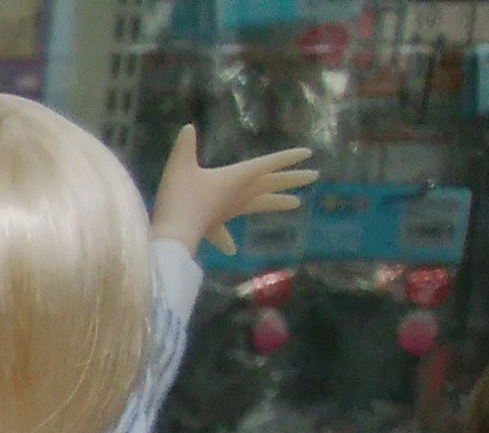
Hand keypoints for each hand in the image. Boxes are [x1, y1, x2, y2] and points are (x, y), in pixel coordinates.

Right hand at [152, 128, 316, 254]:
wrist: (173, 234)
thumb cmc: (179, 197)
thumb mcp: (179, 166)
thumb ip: (184, 147)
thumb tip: (187, 128)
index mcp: (236, 178)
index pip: (267, 165)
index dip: (287, 158)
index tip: (308, 154)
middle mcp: (238, 194)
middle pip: (271, 184)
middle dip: (292, 179)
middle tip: (315, 176)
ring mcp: (229, 210)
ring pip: (259, 204)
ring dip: (277, 202)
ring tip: (297, 203)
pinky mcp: (215, 223)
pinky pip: (226, 230)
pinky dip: (227, 239)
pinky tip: (231, 249)